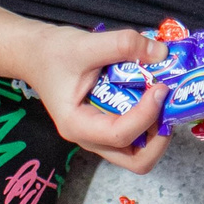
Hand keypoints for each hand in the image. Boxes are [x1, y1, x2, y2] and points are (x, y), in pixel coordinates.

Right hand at [16, 26, 174, 173]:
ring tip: (163, 99)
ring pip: (139, 152)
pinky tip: (153, 93)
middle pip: (136, 160)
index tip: (161, 88)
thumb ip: (122, 45)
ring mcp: (101, 135)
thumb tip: (161, 53)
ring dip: (158, 129)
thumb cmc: (53, 53)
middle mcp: (91, 138)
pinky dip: (151, 120)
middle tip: (167, 105)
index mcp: (78, 125)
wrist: (35, 54)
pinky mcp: (109, 125)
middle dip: (159, 136)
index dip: (147, 114)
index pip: (120, 134)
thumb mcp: (86, 43)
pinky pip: (137, 135)